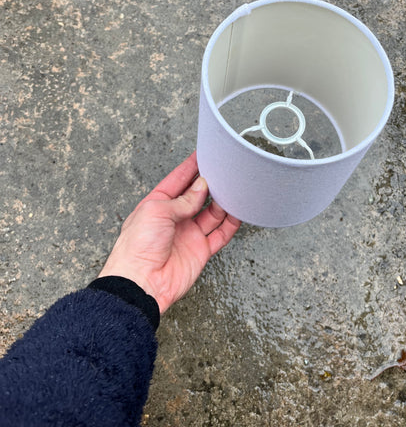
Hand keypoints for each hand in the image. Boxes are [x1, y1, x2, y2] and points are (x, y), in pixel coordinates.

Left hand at [98, 152, 240, 312]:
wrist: (141, 282)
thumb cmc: (137, 247)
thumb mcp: (157, 211)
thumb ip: (183, 200)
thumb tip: (201, 187)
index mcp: (158, 204)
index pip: (178, 180)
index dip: (191, 167)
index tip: (204, 154)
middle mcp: (174, 218)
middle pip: (197, 195)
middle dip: (210, 183)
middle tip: (223, 171)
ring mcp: (188, 234)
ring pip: (212, 213)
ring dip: (223, 201)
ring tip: (233, 189)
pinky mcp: (200, 250)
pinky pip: (220, 233)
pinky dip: (230, 223)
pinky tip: (237, 213)